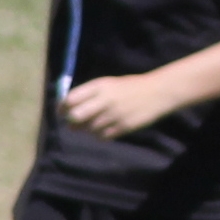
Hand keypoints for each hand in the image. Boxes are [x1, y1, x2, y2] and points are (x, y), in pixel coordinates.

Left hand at [55, 72, 183, 140]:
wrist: (158, 92)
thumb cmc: (129, 87)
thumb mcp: (108, 83)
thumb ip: (89, 94)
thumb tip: (66, 107)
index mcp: (100, 85)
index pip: (71, 98)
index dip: (62, 107)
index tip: (61, 111)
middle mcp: (105, 100)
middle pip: (75, 116)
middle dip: (71, 120)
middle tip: (73, 122)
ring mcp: (114, 114)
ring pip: (88, 129)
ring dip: (87, 128)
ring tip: (96, 121)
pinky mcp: (123, 127)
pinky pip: (102, 136)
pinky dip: (100, 134)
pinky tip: (107, 127)